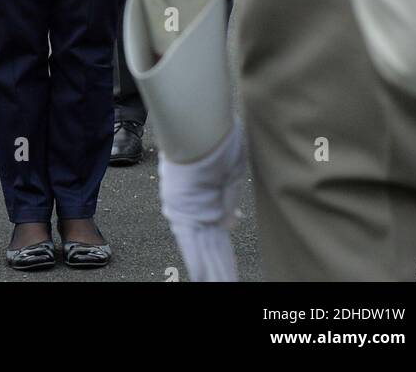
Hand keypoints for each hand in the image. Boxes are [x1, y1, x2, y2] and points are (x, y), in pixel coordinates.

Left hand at [158, 118, 244, 281]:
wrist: (198, 129)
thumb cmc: (217, 138)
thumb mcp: (231, 169)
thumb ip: (228, 196)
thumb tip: (231, 222)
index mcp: (208, 196)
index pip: (218, 225)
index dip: (224, 239)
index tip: (229, 251)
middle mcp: (197, 208)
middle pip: (212, 246)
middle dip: (219, 266)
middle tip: (224, 282)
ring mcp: (191, 215)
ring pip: (206, 253)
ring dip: (215, 272)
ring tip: (218, 286)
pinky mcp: (185, 219)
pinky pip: (194, 250)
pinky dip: (201, 266)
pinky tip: (204, 281)